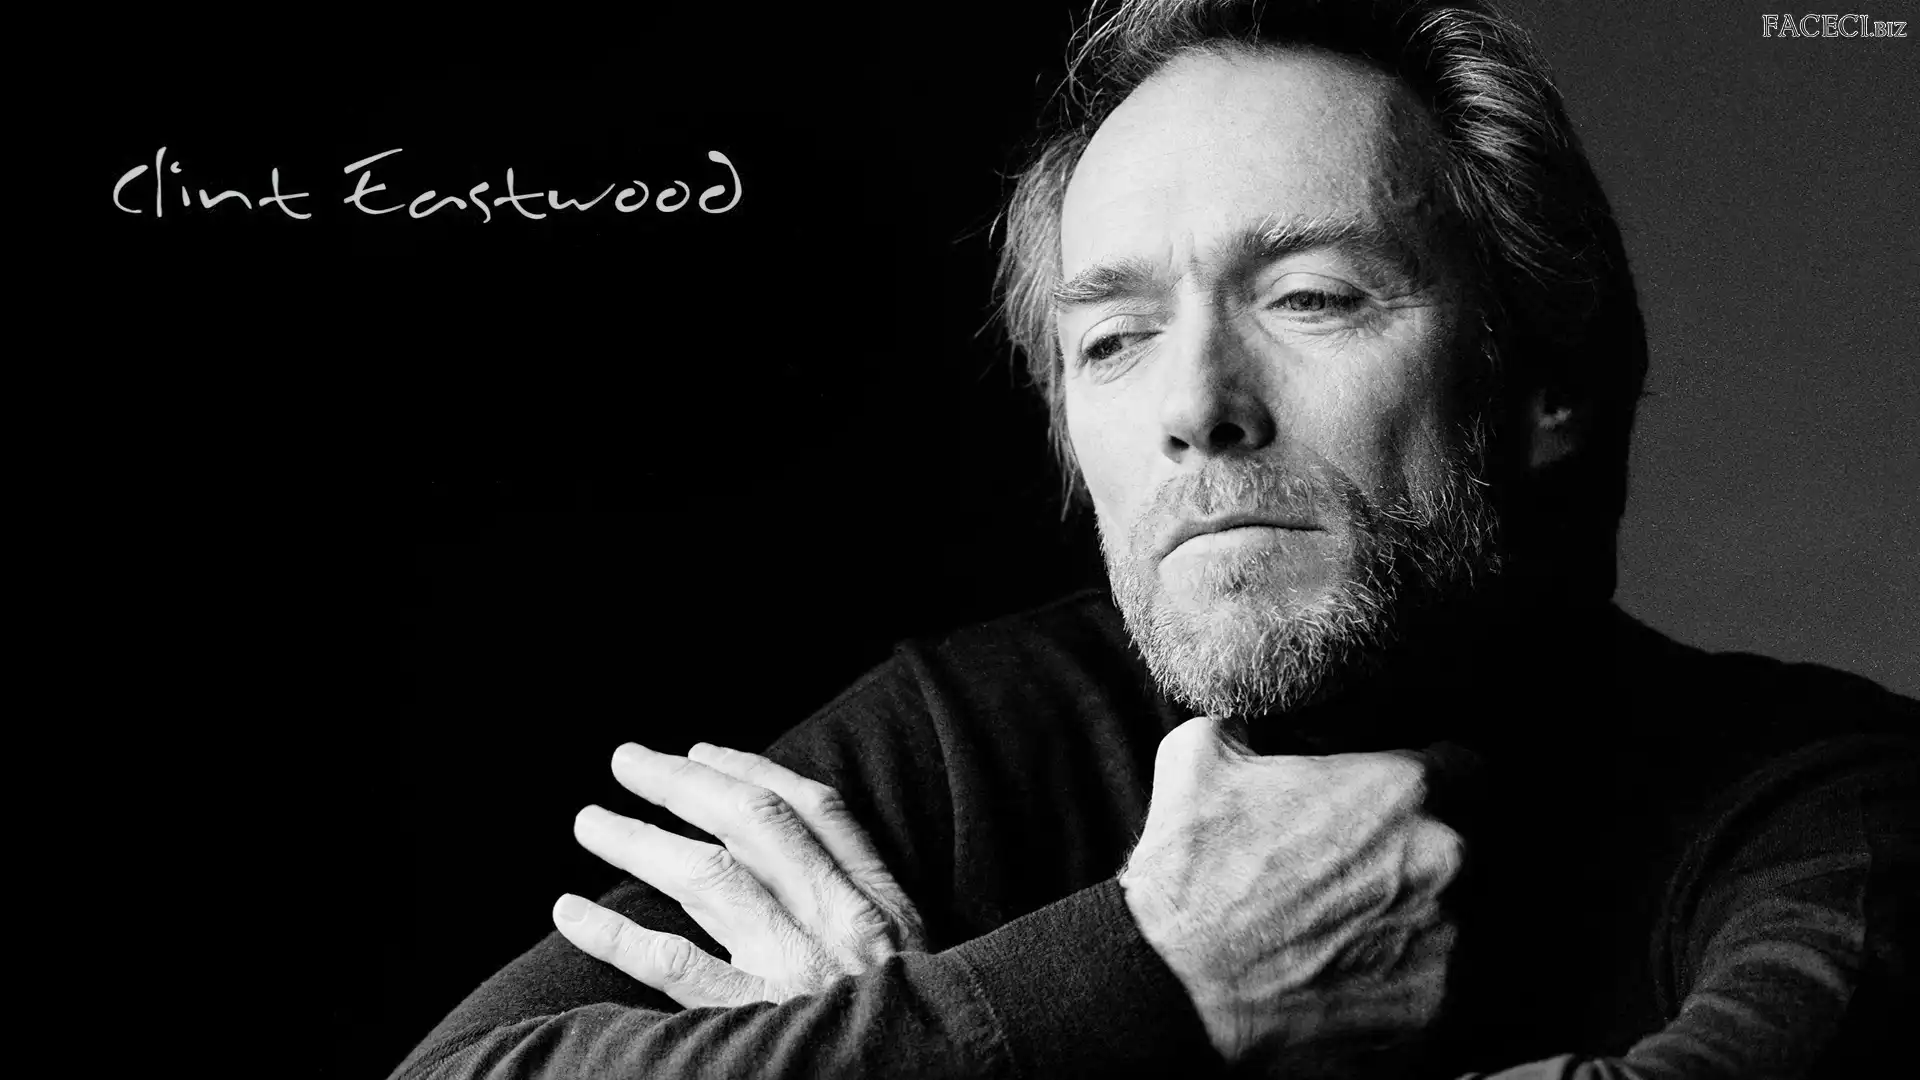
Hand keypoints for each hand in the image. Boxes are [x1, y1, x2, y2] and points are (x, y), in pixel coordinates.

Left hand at [554, 742, 925, 1006]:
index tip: (701, 752)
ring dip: (639, 842)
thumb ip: (860, 910)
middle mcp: (842, 924)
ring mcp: (797, 971)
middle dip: (685, 783)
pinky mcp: (754, 1023)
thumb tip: (778, 857)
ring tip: (590, 822)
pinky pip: (673, 965)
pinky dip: (616, 935)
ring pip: (708, 879)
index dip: (754, 771)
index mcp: (883, 906)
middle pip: (754, 824)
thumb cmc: (907, 1029)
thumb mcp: (909, 961)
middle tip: (626, 760)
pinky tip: (572, 913)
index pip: (817, 811)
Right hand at [1118, 717, 1466, 1066]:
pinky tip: (1361, 978)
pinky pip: (1448, 985)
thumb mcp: (1198, 754)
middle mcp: (1443, 857)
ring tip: (1363, 932)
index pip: (1471, 771)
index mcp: (1403, 788)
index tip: (1404, 809)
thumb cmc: (1187, 870)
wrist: (1174, 990)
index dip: (1440, 785)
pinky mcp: (1436, 1007)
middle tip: (1373, 876)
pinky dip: (1414, 981)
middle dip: (1432, 857)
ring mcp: (1448, 938)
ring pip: (1467, 919)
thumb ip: (1252, 722)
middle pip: (1475, 848)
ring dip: (1428, 920)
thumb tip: (1261, 716)